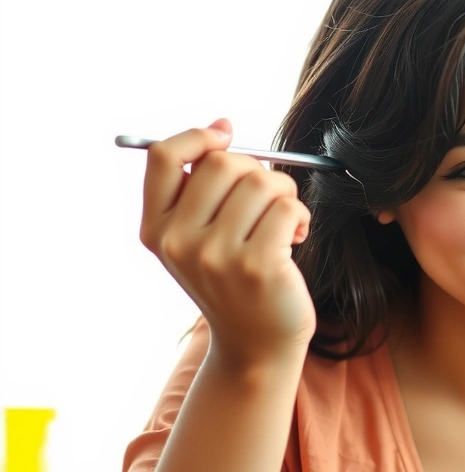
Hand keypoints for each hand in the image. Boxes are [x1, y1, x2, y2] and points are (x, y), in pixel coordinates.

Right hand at [139, 119, 315, 369]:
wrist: (256, 345)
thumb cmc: (235, 282)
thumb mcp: (198, 238)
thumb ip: (199, 189)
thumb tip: (222, 126)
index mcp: (157, 229)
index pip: (163, 156)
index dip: (198, 136)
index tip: (226, 136)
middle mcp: (180, 242)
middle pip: (223, 163)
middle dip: (257, 171)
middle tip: (267, 198)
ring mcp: (217, 256)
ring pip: (262, 183)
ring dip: (285, 195)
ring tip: (284, 223)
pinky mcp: (258, 266)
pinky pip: (288, 208)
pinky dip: (301, 216)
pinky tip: (297, 239)